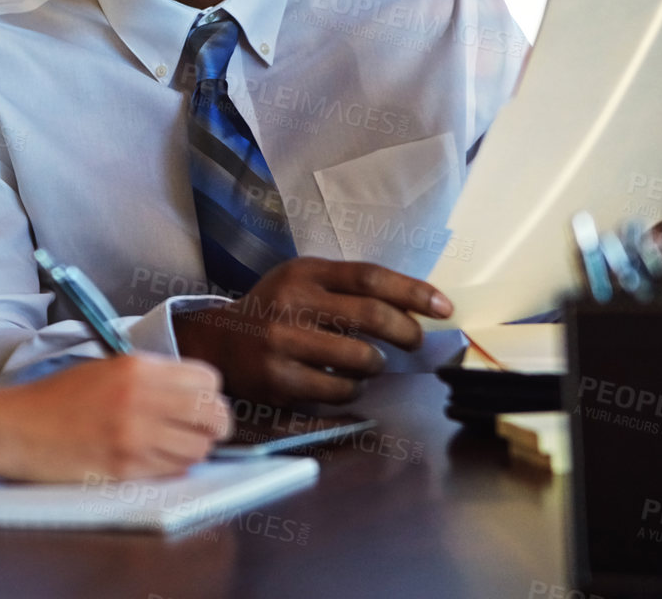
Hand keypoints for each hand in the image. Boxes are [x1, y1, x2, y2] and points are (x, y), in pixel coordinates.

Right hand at [0, 352, 232, 481]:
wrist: (18, 427)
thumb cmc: (57, 399)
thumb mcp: (106, 369)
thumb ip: (152, 377)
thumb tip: (195, 395)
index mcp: (137, 368)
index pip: (208, 380)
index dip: (210, 394)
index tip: (201, 403)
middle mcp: (141, 399)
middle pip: (214, 415)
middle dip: (213, 425)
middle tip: (199, 429)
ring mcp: (135, 436)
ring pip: (199, 448)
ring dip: (192, 449)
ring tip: (169, 445)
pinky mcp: (126, 467)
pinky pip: (174, 470)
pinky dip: (171, 467)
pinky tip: (151, 457)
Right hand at [171, 257, 452, 406]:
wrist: (218, 343)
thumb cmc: (274, 312)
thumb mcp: (302, 284)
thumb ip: (347, 289)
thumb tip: (415, 308)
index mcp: (303, 273)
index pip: (369, 276)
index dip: (413, 292)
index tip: (443, 308)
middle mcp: (291, 302)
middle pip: (372, 315)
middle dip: (406, 332)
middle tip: (414, 341)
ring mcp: (283, 342)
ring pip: (361, 358)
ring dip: (376, 365)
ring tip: (367, 363)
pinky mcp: (279, 379)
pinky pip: (339, 389)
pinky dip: (352, 389)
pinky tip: (342, 381)